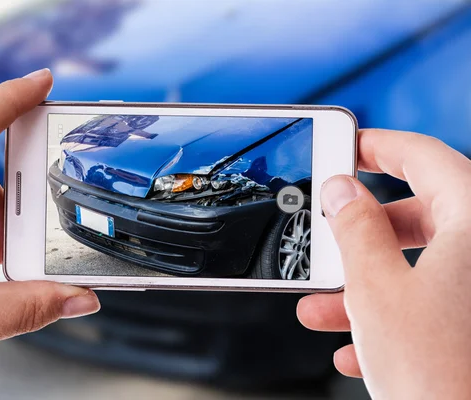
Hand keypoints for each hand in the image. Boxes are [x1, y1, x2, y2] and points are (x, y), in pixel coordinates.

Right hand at [297, 129, 470, 397]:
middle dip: (365, 232)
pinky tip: (358, 344)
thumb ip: (354, 226)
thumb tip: (342, 190)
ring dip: (368, 283)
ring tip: (325, 307)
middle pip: (422, 213)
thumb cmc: (441, 376)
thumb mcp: (376, 288)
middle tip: (331, 234)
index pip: (422, 156)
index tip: (347, 149)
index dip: (376, 147)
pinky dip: (394, 315)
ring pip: (424, 264)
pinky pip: (437, 302)